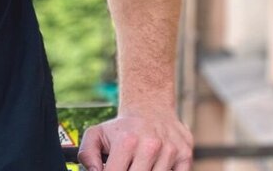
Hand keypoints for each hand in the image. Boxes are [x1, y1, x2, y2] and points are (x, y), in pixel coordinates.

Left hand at [76, 108, 192, 170]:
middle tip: (126, 166)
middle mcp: (150, 146)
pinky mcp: (186, 156)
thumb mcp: (96, 134)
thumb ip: (87, 154)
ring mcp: (170, 151)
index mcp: (126, 142)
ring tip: (139, 164)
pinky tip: (154, 165)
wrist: (150, 107)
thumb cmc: (121, 127)